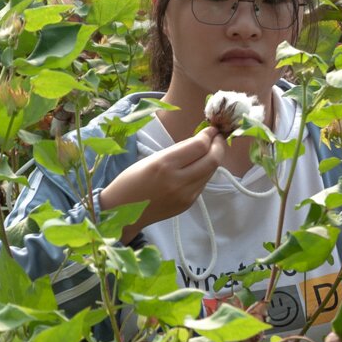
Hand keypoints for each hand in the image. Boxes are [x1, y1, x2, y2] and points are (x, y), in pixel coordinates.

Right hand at [99, 126, 226, 239]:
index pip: (199, 146)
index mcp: (165, 164)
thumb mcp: (152, 159)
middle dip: (219, 145)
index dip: (209, 135)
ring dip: (214, 158)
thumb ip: (178, 151)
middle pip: (212, 160)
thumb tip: (200, 142)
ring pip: (211, 172)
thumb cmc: (131, 181)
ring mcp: (185, 195)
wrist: (122, 212)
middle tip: (218, 137)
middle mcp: (178, 181)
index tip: (211, 129)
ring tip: (211, 149)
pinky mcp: (188, 204)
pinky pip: (203, 183)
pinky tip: (200, 166)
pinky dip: (205, 172)